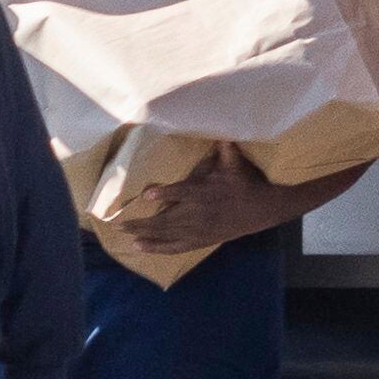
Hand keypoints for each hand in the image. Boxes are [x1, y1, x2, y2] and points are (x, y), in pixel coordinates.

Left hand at [104, 145, 306, 257]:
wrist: (260, 210)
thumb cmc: (243, 184)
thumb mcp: (235, 165)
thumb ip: (224, 150)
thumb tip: (219, 131)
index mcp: (204, 193)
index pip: (182, 193)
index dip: (165, 195)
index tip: (147, 195)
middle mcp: (198, 214)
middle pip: (165, 220)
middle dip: (141, 222)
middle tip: (118, 223)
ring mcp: (198, 230)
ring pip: (167, 234)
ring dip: (144, 234)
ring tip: (124, 233)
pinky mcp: (200, 240)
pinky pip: (175, 246)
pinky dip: (157, 247)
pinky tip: (140, 246)